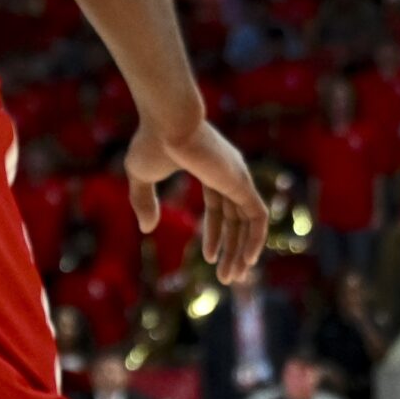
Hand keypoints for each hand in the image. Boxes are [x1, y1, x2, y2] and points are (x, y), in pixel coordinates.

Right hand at [126, 117, 268, 282]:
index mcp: (210, 169)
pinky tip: (248, 261)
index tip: (208, 257)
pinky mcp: (242, 181)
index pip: (219, 207)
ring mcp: (238, 177)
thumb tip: (147, 228)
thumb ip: (144, 201)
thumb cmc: (152, 141)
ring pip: (248, 222)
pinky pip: (257, 216)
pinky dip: (255, 240)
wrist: (167, 120)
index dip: (214, 233)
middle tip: (227, 278)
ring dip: (243, 251)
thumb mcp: (141, 176)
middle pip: (236, 218)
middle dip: (232, 248)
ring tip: (233, 277)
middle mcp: (229, 173)